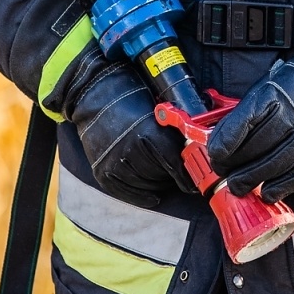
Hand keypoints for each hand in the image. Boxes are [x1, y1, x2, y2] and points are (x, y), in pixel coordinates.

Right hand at [58, 45, 193, 206]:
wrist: (97, 96)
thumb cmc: (134, 101)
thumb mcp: (160, 112)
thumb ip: (175, 133)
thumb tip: (196, 152)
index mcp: (150, 134)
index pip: (177, 166)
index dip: (187, 176)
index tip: (194, 181)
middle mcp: (132, 151)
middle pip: (162, 177)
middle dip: (172, 178)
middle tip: (177, 175)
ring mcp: (115, 163)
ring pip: (146, 186)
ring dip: (158, 185)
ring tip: (164, 179)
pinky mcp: (102, 171)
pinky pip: (126, 193)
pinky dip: (141, 196)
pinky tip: (152, 197)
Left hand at [206, 30, 293, 202]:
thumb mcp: (268, 85)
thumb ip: (247, 111)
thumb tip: (220, 139)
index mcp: (274, 94)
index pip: (242, 124)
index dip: (224, 144)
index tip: (215, 156)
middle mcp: (292, 114)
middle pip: (256, 147)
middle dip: (234, 165)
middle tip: (223, 173)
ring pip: (274, 165)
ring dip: (252, 179)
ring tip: (238, 186)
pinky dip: (279, 187)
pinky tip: (266, 192)